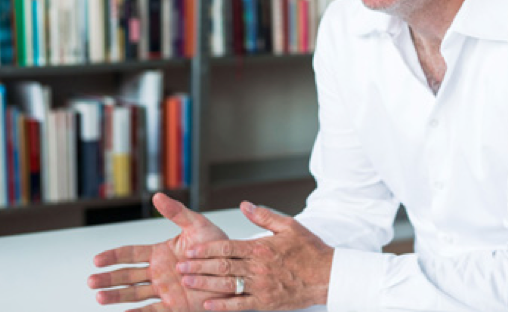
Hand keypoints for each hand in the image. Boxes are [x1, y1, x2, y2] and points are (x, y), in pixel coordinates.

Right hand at [87, 193, 232, 311]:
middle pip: (127, 276)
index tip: (97, 259)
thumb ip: (177, 212)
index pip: (131, 254)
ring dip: (116, 296)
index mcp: (161, 253)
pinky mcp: (175, 307)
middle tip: (91, 280)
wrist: (236, 269)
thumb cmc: (218, 246)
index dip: (114, 256)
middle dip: (109, 278)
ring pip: (135, 295)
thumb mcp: (197, 225)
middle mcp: (159, 273)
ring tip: (98, 297)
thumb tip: (157, 195)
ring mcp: (165, 291)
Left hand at [178, 202, 333, 310]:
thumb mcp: (289, 226)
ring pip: (226, 284)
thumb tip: (245, 205)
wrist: (327, 275)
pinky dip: (222, 306)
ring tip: (187, 280)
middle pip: (222, 266)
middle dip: (198, 265)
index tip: (189, 249)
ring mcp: (261, 286)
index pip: (227, 246)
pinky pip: (240, 305)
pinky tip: (207, 305)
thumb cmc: (310, 250)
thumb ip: (264, 216)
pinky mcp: (265, 302)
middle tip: (180, 265)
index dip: (206, 248)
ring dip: (204, 283)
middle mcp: (258, 268)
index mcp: (261, 248)